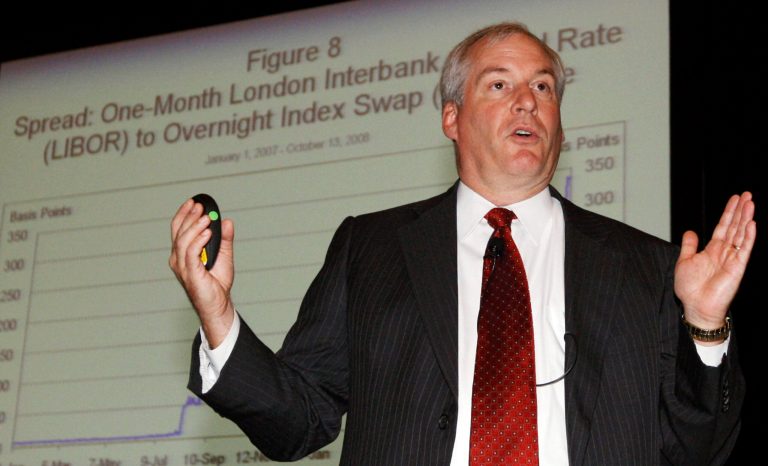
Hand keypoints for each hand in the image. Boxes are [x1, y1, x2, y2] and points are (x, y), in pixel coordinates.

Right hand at [169, 198, 235, 346]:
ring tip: (207, 218)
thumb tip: (227, 221)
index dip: (184, 213)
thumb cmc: (217, 283)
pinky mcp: (190, 273)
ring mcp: (182, 266)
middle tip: (201, 206)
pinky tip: (208, 233)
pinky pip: (190, 253)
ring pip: (183, 240)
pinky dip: (198, 241)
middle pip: (179, 231)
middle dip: (189, 216)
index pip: (179, 228)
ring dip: (195, 226)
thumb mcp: (225, 255)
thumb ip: (225, 239)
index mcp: (183, 252)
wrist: (218, 303)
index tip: (193, 202)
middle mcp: (178, 258)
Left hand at [675, 192, 755, 329]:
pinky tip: (751, 224)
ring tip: (751, 203)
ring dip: (746, 219)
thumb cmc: (690, 288)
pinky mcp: (737, 268)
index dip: (729, 212)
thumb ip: (690, 246)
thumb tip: (690, 231)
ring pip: (741, 234)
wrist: (696, 307)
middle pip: (735, 227)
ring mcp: (732, 259)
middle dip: (741, 211)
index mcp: (712, 250)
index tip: (736, 199)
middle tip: (748, 195)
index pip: (723, 226)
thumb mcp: (685, 261)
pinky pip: (744, 250)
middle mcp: (724, 252)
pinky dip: (748, 237)